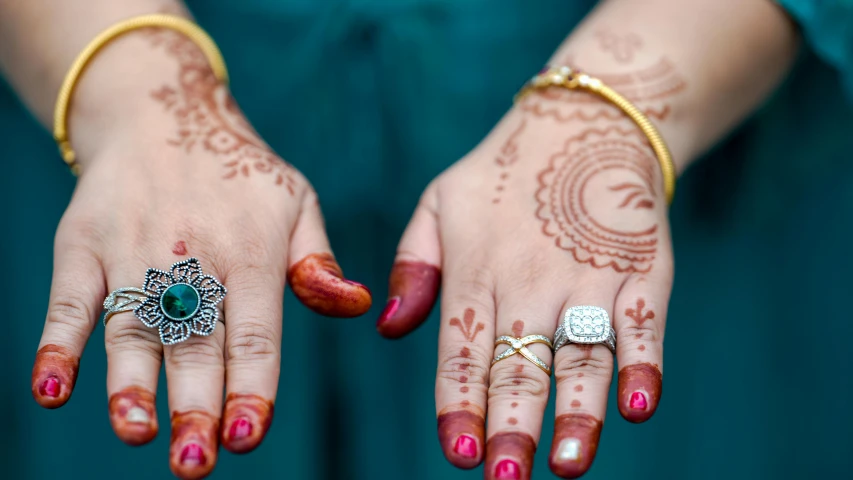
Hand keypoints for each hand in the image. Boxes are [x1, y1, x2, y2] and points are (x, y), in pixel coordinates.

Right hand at [29, 31, 370, 479]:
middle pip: (195, 340)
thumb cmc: (241, 173)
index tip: (248, 437)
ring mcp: (134, 249)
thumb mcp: (295, 201)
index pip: (255, 331)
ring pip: (132, 326)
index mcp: (252, 249)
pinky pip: (67, 299)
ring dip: (130, 384)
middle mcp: (194, 254)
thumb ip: (316, 260)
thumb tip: (354, 306)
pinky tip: (53, 390)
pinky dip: (57, 344)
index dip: (252, 386)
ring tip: (136, 431)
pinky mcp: (83, 244)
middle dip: (196, 403)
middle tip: (195, 463)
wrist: (162, 113)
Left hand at [376, 97, 672, 477]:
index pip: (463, 351)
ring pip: (582, 355)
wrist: (586, 124)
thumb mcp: (440, 203)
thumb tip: (393, 331)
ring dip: (577, 413)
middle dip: (511, 427)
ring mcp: (589, 275)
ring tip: (568, 465)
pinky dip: (643, 364)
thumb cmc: (503, 175)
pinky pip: (643, 324)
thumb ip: (414, 266)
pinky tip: (638, 407)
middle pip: (520, 364)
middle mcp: (531, 279)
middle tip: (504, 479)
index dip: (460, 404)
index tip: (457, 453)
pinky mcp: (642, 270)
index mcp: (477, 271)